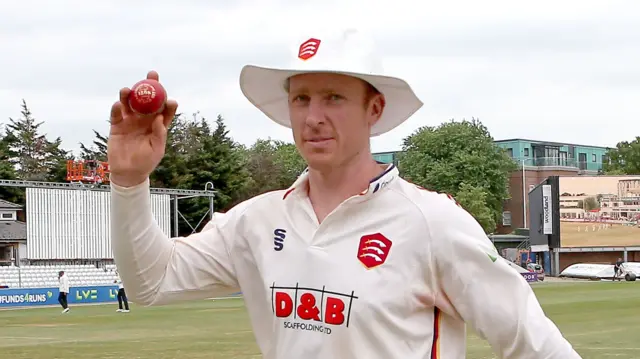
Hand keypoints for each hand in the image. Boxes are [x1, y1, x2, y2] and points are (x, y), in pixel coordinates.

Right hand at [107, 71, 177, 186]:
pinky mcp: (117, 125)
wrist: (128, 173)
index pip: (164, 110)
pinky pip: (116, 114)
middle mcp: (144, 119)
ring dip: (129, 94)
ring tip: (128, 89)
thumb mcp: (156, 150)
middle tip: (152, 75)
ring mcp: (130, 121)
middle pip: (148, 100)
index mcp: (157, 125)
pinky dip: (116, 108)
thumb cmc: (146, 162)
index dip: (168, 102)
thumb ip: (159, 134)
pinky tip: (118, 104)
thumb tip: (160, 118)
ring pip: (130, 103)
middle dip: (150, 86)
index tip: (170, 99)